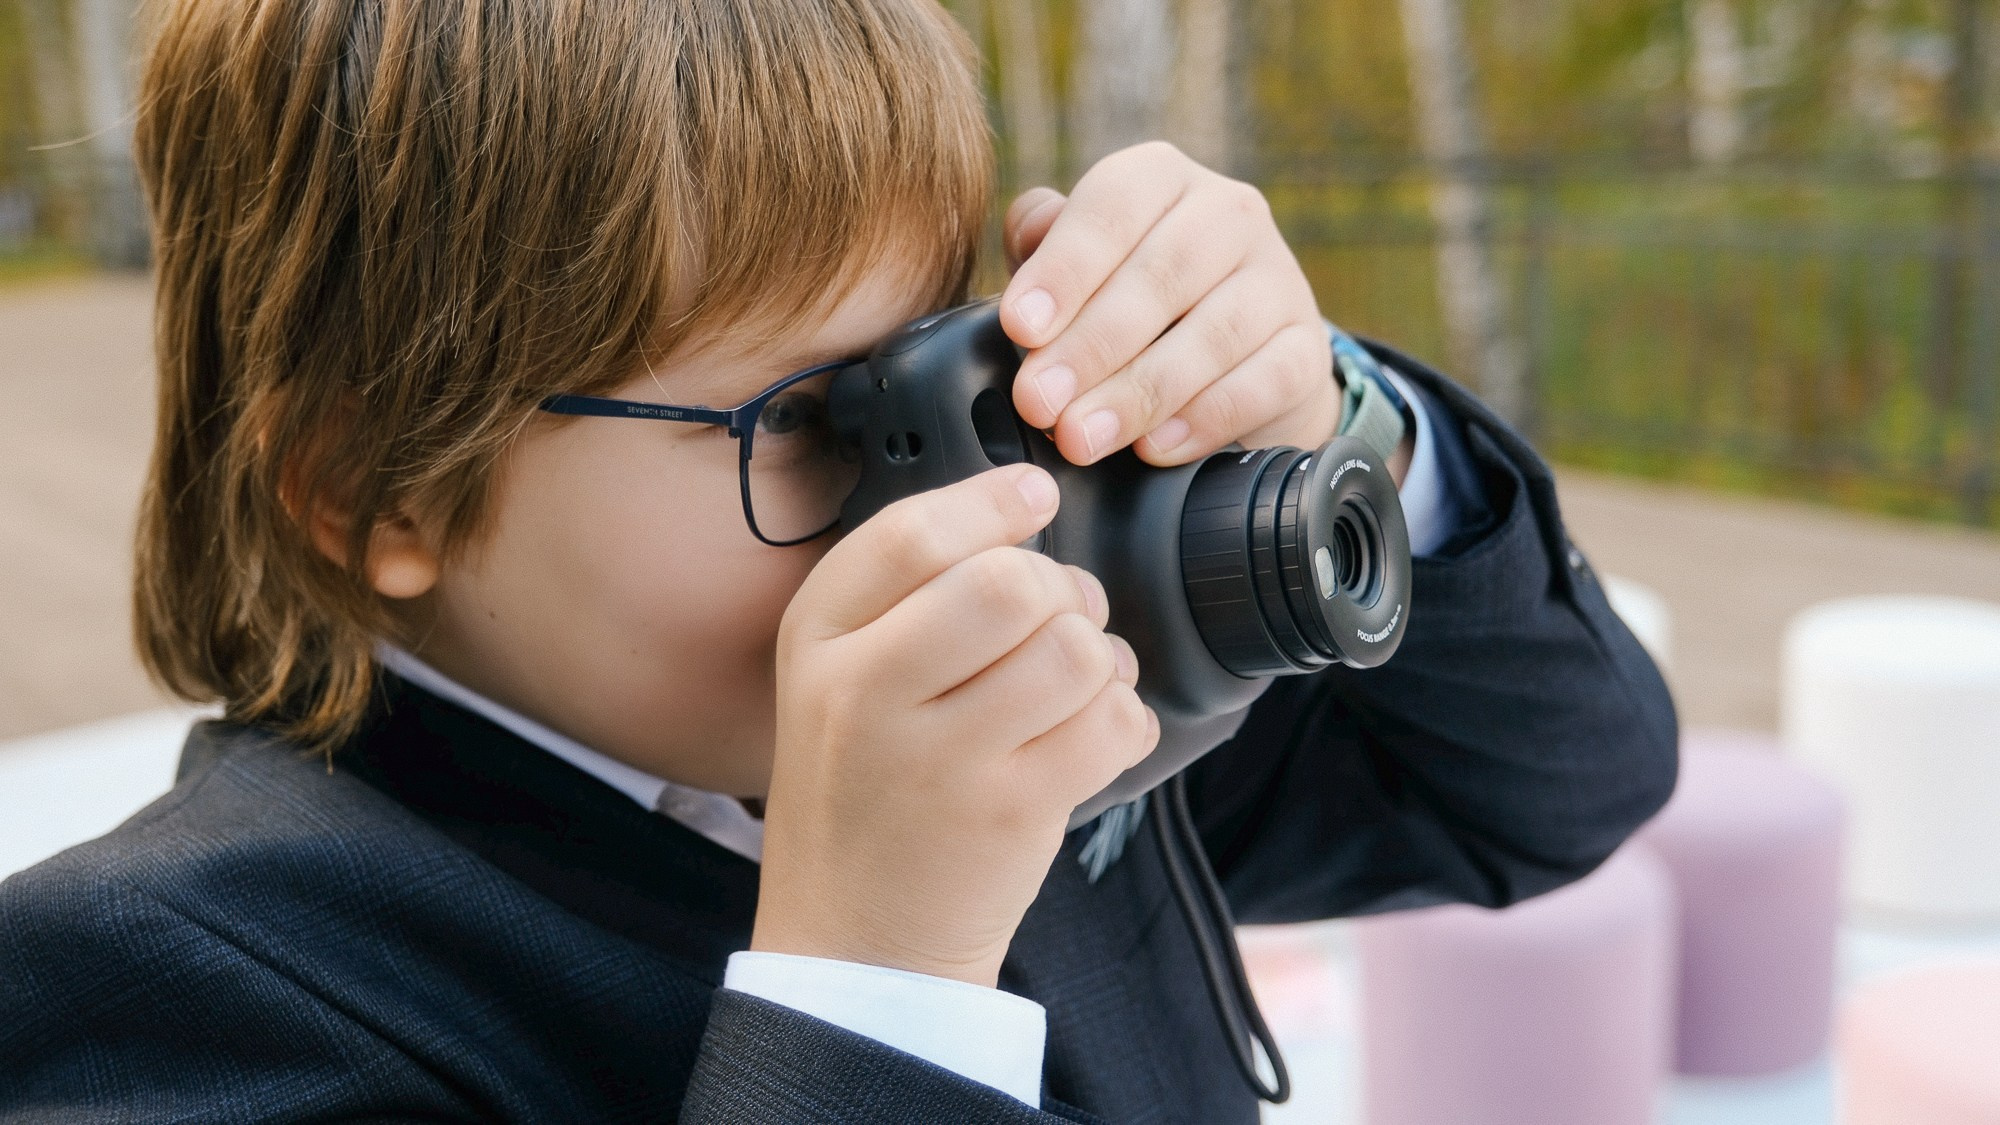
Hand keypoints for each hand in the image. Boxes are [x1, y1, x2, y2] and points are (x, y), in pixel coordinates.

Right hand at [755, 464, 1158, 987]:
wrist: (857, 937)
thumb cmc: (865, 787)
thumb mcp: (838, 675)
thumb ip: (908, 590)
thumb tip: (1026, 500)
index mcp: (817, 639)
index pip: (914, 535)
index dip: (993, 501)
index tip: (1035, 495)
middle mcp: (865, 692)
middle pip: (1010, 584)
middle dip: (1061, 591)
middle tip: (1059, 621)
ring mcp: (939, 759)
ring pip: (1074, 650)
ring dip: (1099, 658)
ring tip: (1074, 684)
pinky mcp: (1009, 814)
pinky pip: (1113, 721)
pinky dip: (1123, 719)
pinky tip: (1088, 736)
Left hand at [999, 141, 1342, 468]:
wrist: (1234, 357)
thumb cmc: (1132, 302)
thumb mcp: (1081, 265)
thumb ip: (1043, 244)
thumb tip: (1026, 235)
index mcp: (1162, 178)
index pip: (1113, 204)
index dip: (1064, 267)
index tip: (1019, 326)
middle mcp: (1229, 214)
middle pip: (1161, 274)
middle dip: (1090, 346)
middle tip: (1038, 401)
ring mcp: (1278, 280)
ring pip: (1213, 333)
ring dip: (1138, 392)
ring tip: (1081, 436)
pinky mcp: (1307, 349)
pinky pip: (1261, 384)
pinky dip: (1203, 419)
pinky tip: (1153, 448)